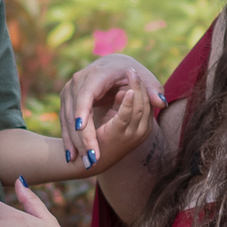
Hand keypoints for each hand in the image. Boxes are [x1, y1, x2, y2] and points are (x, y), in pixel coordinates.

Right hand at [61, 55, 165, 170]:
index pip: (86, 94)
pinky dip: (68, 138)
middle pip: (75, 110)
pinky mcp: (67, 98)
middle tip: (90, 158)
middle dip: (81, 135)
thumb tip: (161, 103)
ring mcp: (70, 89)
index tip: (83, 128)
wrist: (110, 65)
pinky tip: (71, 155)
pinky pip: (65, 120)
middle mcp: (79, 80)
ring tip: (80, 161)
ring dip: (72, 141)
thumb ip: (152, 89)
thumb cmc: (130, 71)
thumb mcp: (144, 77)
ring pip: (67, 118)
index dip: (82, 111)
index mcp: (98, 73)